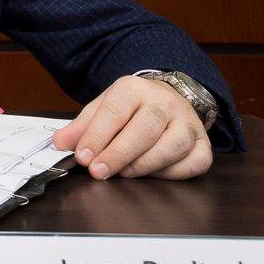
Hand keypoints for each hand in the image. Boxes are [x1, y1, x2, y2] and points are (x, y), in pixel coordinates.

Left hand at [52, 75, 212, 179]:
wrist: (166, 98)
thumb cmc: (130, 109)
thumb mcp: (101, 109)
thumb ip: (81, 127)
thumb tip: (59, 143)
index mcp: (134, 89)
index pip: (115, 112)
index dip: (97, 136)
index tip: (82, 157)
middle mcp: (165, 102)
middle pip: (144, 129)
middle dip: (118, 153)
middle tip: (99, 172)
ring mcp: (188, 122)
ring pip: (172, 145)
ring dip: (145, 164)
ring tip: (123, 173)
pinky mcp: (204, 143)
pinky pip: (195, 161)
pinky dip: (174, 173)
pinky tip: (153, 175)